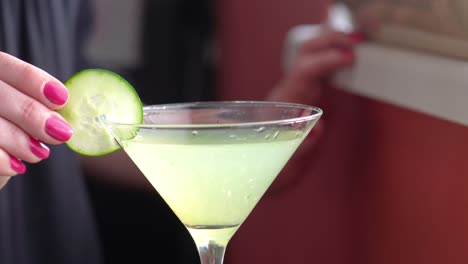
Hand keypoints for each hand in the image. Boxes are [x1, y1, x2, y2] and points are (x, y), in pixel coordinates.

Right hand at [0, 52, 71, 187]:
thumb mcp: (27, 111)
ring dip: (20, 141)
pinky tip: (17, 166)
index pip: (8, 67)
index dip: (35, 81)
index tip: (61, 99)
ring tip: (40, 153)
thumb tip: (70, 115)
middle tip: (61, 133)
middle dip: (34, 115)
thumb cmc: (13, 128)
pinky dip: (3, 161)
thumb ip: (43, 105)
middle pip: (0, 95)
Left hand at [266, 30, 356, 194]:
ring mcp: (296, 93)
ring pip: (310, 55)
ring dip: (331, 43)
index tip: (349, 58)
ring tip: (355, 43)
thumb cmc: (267, 172)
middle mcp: (289, 93)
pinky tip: (345, 53)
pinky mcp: (304, 97)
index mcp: (283, 107)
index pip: (304, 71)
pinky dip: (332, 54)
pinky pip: (317, 68)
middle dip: (330, 41)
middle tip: (356, 45)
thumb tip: (317, 127)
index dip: (326, 60)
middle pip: (306, 53)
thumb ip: (299, 147)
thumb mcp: (282, 168)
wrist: (254, 172)